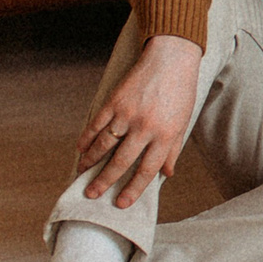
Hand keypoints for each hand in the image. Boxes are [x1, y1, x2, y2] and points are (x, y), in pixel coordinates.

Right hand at [75, 33, 202, 209]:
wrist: (172, 58)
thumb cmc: (181, 91)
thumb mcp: (183, 121)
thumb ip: (173, 149)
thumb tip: (166, 174)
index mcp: (166, 135)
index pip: (147, 170)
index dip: (133, 189)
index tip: (121, 203)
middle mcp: (146, 127)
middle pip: (121, 161)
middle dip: (105, 181)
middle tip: (91, 194)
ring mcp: (128, 113)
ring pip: (104, 144)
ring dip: (90, 161)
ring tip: (81, 174)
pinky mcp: (115, 101)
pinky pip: (97, 124)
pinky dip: (86, 138)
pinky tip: (80, 149)